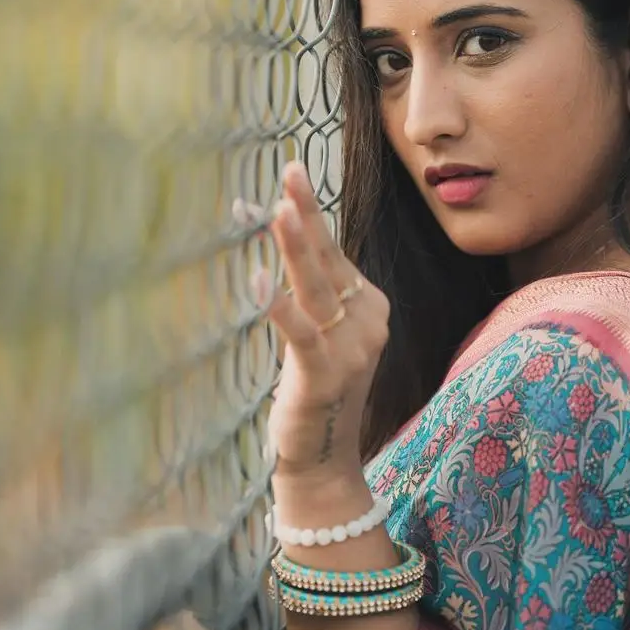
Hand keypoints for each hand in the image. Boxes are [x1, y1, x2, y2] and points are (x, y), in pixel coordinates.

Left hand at [236, 161, 389, 485]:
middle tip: (290, 171)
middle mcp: (368, 325)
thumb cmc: (317, 393)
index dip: (310, 216)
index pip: (337, 254)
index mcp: (370, 311)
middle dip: (308, 213)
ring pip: (318, 289)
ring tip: (277, 210)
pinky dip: (278, 305)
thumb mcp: (322, 337)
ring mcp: (350, 352)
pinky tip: (258, 279)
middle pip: (332, 260)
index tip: (290, 175)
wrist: (324, 459)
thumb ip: (312, 298)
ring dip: (297, 248)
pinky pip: (300, 333)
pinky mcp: (324, 376)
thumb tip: (281, 247)